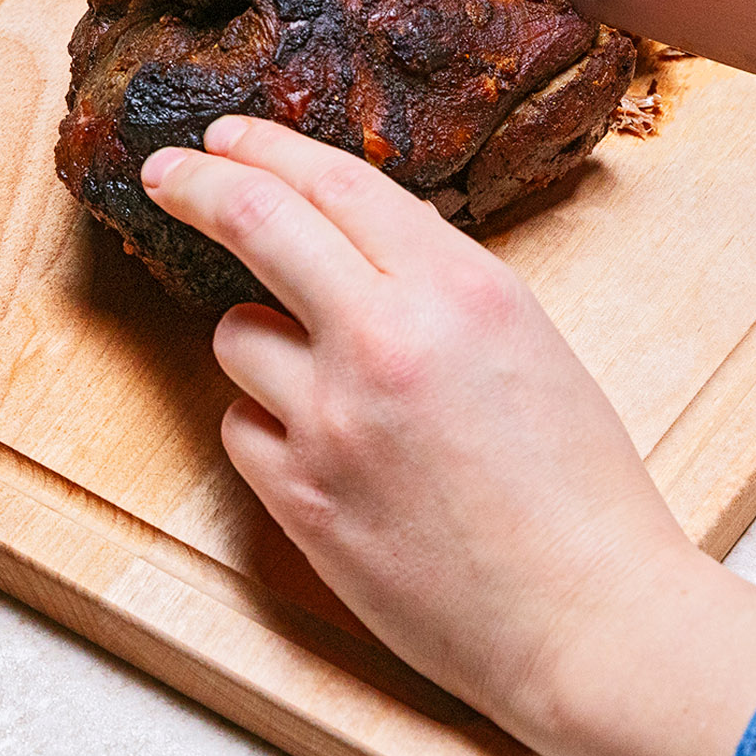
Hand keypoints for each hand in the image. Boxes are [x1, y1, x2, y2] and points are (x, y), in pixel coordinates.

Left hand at [141, 117, 755, 755]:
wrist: (585, 617)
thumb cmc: (580, 490)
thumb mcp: (530, 345)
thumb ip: (442, 288)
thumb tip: (361, 249)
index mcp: (460, 288)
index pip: (337, 182)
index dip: (270, 148)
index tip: (228, 138)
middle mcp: (385, 338)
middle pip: (258, 222)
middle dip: (201, 185)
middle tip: (170, 173)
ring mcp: (331, 420)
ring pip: (238, 336)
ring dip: (264, 342)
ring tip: (332, 388)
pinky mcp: (299, 497)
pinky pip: (244, 428)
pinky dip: (273, 428)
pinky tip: (331, 457)